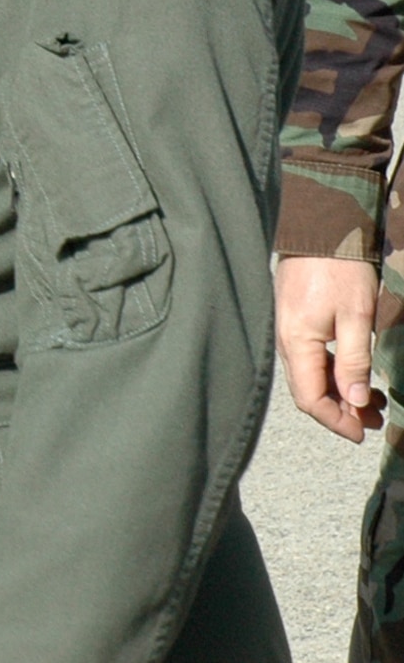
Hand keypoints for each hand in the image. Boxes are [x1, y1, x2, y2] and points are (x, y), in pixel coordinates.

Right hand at [276, 254, 384, 441]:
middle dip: (341, 411)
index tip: (363, 433)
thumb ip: (354, 361)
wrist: (320, 229)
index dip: (336, 421)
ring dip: (339, 393)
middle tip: (376, 421)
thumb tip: (356, 401)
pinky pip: (309, 358)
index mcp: (297, 341)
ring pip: (309, 375)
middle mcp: (286, 339)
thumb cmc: (340, 269)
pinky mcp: (295, 320)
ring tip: (374, 401)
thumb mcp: (356, 316)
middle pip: (307, 390)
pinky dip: (332, 373)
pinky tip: (355, 374)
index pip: (309, 397)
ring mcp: (288, 329)